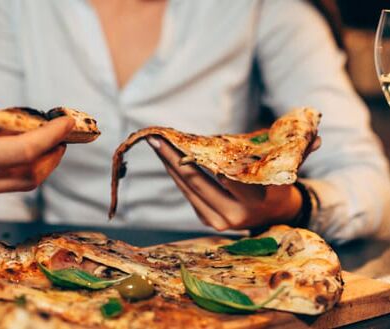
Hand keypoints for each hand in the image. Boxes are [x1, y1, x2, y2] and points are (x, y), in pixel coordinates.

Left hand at [147, 136, 319, 231]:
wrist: (274, 217)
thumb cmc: (278, 185)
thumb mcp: (289, 169)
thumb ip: (300, 153)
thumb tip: (316, 136)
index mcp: (258, 201)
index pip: (232, 181)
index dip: (207, 166)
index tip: (189, 149)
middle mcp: (236, 215)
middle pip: (200, 183)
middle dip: (175, 159)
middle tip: (157, 138)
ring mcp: (219, 220)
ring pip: (189, 189)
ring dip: (169, 165)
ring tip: (156, 144)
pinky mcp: (207, 220)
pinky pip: (188, 194)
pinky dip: (176, 175)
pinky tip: (166, 158)